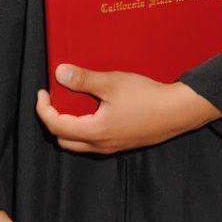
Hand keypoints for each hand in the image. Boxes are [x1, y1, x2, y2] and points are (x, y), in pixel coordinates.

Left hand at [36, 65, 221, 154]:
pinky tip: (93, 109)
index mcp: (94, 131)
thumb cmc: (146, 97)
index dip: (43, 109)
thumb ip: (84, 79)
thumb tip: (59, 74)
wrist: (178, 111)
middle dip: (53, 120)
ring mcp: (112, 147)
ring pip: (79, 143)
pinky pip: (93, 141)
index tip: (43, 92)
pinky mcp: (122, 143)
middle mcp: (100, 145)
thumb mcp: (112, 83)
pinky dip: (84, 128)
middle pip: (63, 140)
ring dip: (68, 126)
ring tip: (71, 103)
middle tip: (54, 99)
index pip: (56, 125)